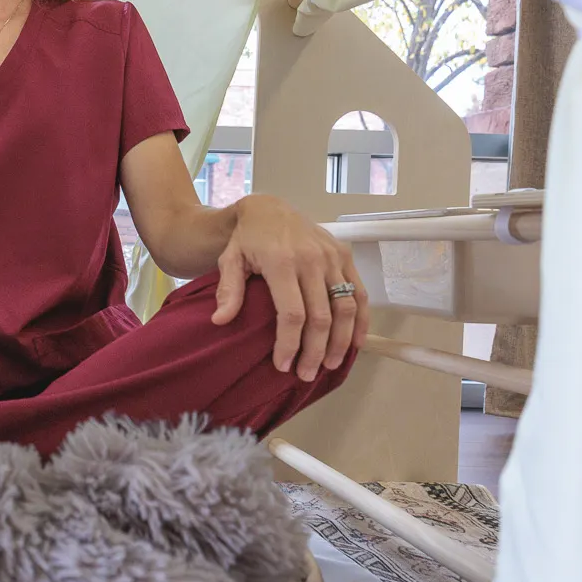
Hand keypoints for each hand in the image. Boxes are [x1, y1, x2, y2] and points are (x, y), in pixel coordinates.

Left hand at [211, 195, 368, 380]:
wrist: (268, 207)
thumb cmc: (247, 238)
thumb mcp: (230, 260)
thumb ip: (229, 290)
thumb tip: (220, 321)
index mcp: (282, 262)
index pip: (292, 313)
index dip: (290, 344)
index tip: (283, 365)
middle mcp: (311, 259)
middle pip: (321, 316)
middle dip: (315, 351)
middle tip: (306, 374)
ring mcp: (331, 256)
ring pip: (345, 307)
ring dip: (340, 341)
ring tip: (329, 364)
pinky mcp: (344, 255)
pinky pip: (358, 292)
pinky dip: (360, 319)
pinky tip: (354, 342)